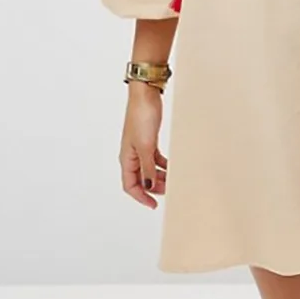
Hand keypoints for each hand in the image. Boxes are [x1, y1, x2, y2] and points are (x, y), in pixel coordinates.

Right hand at [119, 81, 166, 208]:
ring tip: (172, 179)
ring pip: (149, 169)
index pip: (130, 185)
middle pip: (140, 179)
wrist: (146, 94)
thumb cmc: (141, 116)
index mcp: (126, 157)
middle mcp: (131, 154)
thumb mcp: (146, 147)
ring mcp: (140, 146)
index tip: (154, 204)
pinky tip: (171, 166)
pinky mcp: (149, 139)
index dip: (141, 197)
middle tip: (168, 190)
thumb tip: (148, 188)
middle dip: (153, 187)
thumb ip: (147, 169)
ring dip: (159, 176)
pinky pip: (154, 158)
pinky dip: (162, 164)